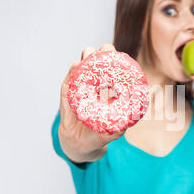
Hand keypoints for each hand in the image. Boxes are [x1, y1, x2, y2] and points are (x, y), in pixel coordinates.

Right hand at [59, 44, 125, 161]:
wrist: (78, 142)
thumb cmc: (98, 134)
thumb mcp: (109, 133)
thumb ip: (117, 131)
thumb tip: (125, 128)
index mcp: (110, 90)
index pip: (115, 69)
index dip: (119, 60)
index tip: (122, 57)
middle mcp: (96, 83)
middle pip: (100, 60)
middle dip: (105, 52)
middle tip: (106, 52)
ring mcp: (80, 84)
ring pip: (84, 62)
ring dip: (88, 56)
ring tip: (91, 56)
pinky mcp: (67, 88)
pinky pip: (70, 75)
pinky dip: (74, 68)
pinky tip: (78, 65)